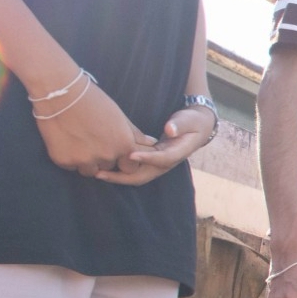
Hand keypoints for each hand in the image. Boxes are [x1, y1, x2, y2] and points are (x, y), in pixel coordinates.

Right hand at [33, 81, 150, 177]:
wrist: (61, 94)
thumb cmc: (94, 101)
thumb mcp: (119, 116)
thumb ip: (134, 134)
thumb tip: (151, 142)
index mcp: (123, 145)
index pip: (130, 167)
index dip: (123, 160)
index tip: (116, 151)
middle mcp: (106, 156)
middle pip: (108, 167)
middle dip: (104, 158)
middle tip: (94, 140)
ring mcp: (84, 160)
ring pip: (90, 171)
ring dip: (87, 161)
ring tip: (81, 141)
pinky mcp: (64, 161)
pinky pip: (71, 166)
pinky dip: (70, 158)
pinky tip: (68, 141)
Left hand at [95, 107, 214, 186]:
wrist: (198, 128)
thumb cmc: (192, 121)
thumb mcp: (189, 120)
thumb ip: (180, 124)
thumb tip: (170, 130)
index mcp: (178, 153)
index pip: (162, 159)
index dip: (147, 158)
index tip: (130, 154)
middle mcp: (167, 163)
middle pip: (145, 176)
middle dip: (123, 177)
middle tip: (101, 173)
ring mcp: (158, 165)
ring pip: (137, 177)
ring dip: (118, 177)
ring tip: (98, 173)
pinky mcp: (151, 162)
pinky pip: (135, 171)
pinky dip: (120, 172)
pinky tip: (105, 167)